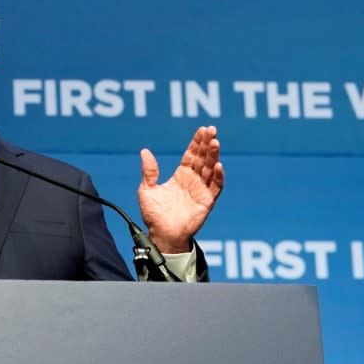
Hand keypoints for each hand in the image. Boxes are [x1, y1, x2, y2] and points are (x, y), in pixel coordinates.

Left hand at [137, 126, 223, 253]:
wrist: (162, 234)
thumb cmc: (154, 215)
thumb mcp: (147, 190)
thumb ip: (149, 171)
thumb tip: (144, 151)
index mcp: (181, 175)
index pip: (191, 155)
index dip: (196, 142)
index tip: (202, 129)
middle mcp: (193, 180)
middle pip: (203, 158)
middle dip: (207, 144)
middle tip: (212, 130)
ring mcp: (201, 190)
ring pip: (211, 169)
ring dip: (214, 156)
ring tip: (215, 143)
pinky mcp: (207, 201)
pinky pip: (215, 187)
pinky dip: (218, 176)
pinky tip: (218, 165)